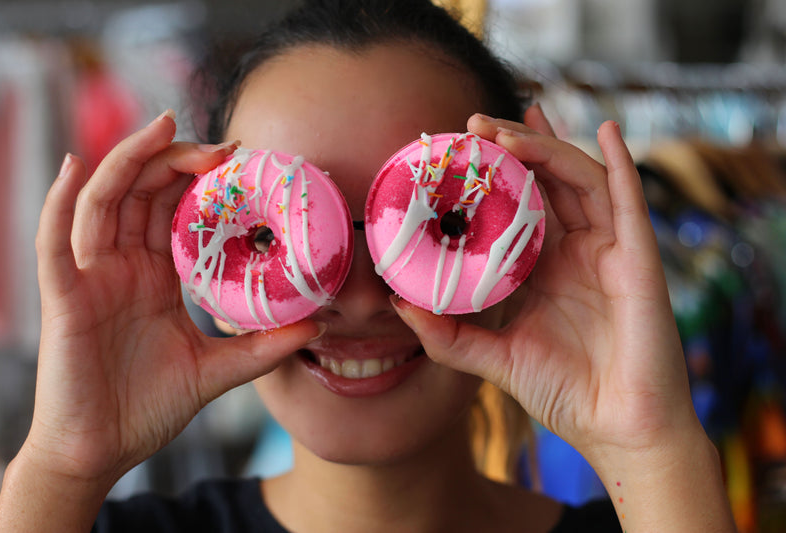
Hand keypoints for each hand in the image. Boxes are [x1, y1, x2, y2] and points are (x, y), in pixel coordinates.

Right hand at [25, 112, 322, 487]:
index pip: (174, 211)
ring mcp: (90, 277)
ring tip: (165, 126)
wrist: (102, 451)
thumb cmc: (149, 407)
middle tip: (221, 144)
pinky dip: (62, 201)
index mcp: (154, 277)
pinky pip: (56, 242)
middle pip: (142, 193)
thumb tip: (316, 328)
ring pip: (104, 202)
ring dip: (130, 159)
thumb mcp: (217, 371)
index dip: (201, 182)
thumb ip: (262, 348)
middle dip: (176, 160)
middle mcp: (121, 267)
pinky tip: (79, 165)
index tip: (241, 160)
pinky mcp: (64, 298)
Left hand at [393, 106, 694, 455]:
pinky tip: (606, 130)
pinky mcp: (639, 259)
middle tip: (474, 124)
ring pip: (579, 181)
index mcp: (545, 267)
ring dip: (546, 148)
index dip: (494, 174)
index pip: (518, 205)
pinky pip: (630, 201)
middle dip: (513, 147)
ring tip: (506, 131)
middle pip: (546, 181)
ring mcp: (609, 251)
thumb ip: (448, 335)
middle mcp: (577, 251)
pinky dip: (621, 163)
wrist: (617, 431)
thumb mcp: (492, 357)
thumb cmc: (563, 393)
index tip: (458, 150)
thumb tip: (397, 304)